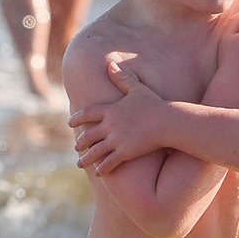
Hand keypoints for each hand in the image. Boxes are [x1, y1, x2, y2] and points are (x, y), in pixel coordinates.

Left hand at [68, 53, 167, 171]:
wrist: (168, 122)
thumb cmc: (155, 104)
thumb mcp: (137, 89)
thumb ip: (122, 78)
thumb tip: (110, 64)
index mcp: (110, 110)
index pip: (86, 114)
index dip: (77, 118)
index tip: (70, 123)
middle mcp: (109, 125)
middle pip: (88, 135)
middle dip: (80, 142)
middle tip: (76, 146)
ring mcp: (116, 140)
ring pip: (95, 152)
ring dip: (86, 158)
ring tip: (80, 163)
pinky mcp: (125, 153)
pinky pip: (109, 163)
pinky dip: (102, 168)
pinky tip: (98, 172)